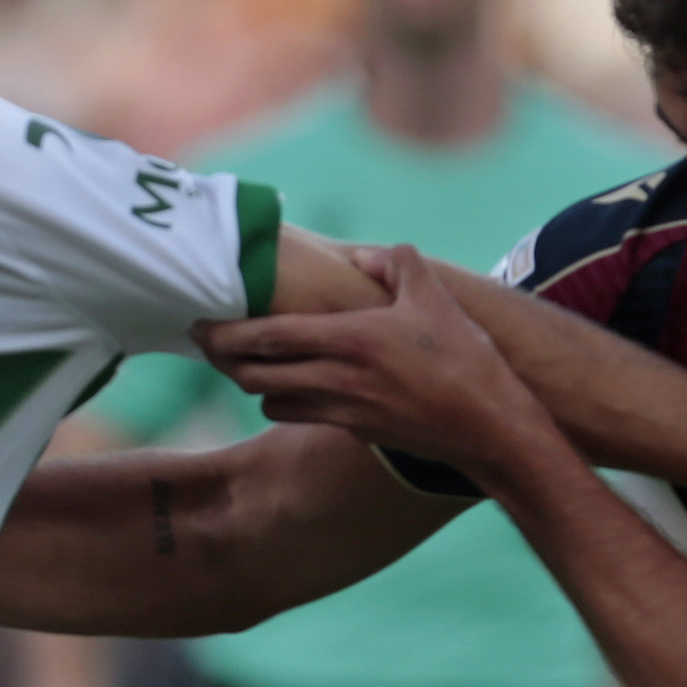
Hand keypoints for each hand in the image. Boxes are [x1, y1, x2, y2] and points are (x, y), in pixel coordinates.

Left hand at [198, 240, 576, 497]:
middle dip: (224, 360)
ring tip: (244, 361)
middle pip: (254, 376)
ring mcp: (342, 411)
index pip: (268, 338)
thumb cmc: (463, 357)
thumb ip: (394, 262)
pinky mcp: (352, 431)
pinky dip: (284, 401)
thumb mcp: (433, 294)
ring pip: (270, 401)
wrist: (486, 425)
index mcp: (350, 340)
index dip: (226, 333)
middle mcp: (337, 380)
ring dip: (253, 383)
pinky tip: (289, 384)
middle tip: (208, 341)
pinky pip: (299, 416)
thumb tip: (360, 255)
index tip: (200, 323)